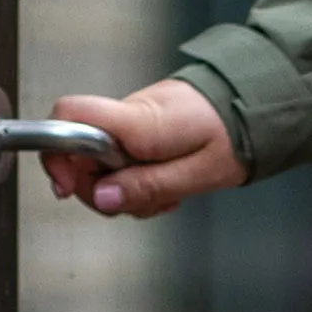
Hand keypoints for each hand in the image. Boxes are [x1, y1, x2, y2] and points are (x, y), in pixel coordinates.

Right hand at [42, 78, 245, 216]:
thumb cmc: (236, 136)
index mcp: (138, 120)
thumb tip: (103, 198)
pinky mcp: (139, 133)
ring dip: (125, 190)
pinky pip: (122, 162)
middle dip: (99, 188)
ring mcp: (131, 124)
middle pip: (78, 152)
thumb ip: (149, 186)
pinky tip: (166, 187)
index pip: (69, 117)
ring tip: (166, 194)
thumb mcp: (199, 174)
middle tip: (138, 201)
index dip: (56, 152)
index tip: (68, 186)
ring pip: (101, 164)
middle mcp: (128, 117)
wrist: (255, 110)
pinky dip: (138, 181)